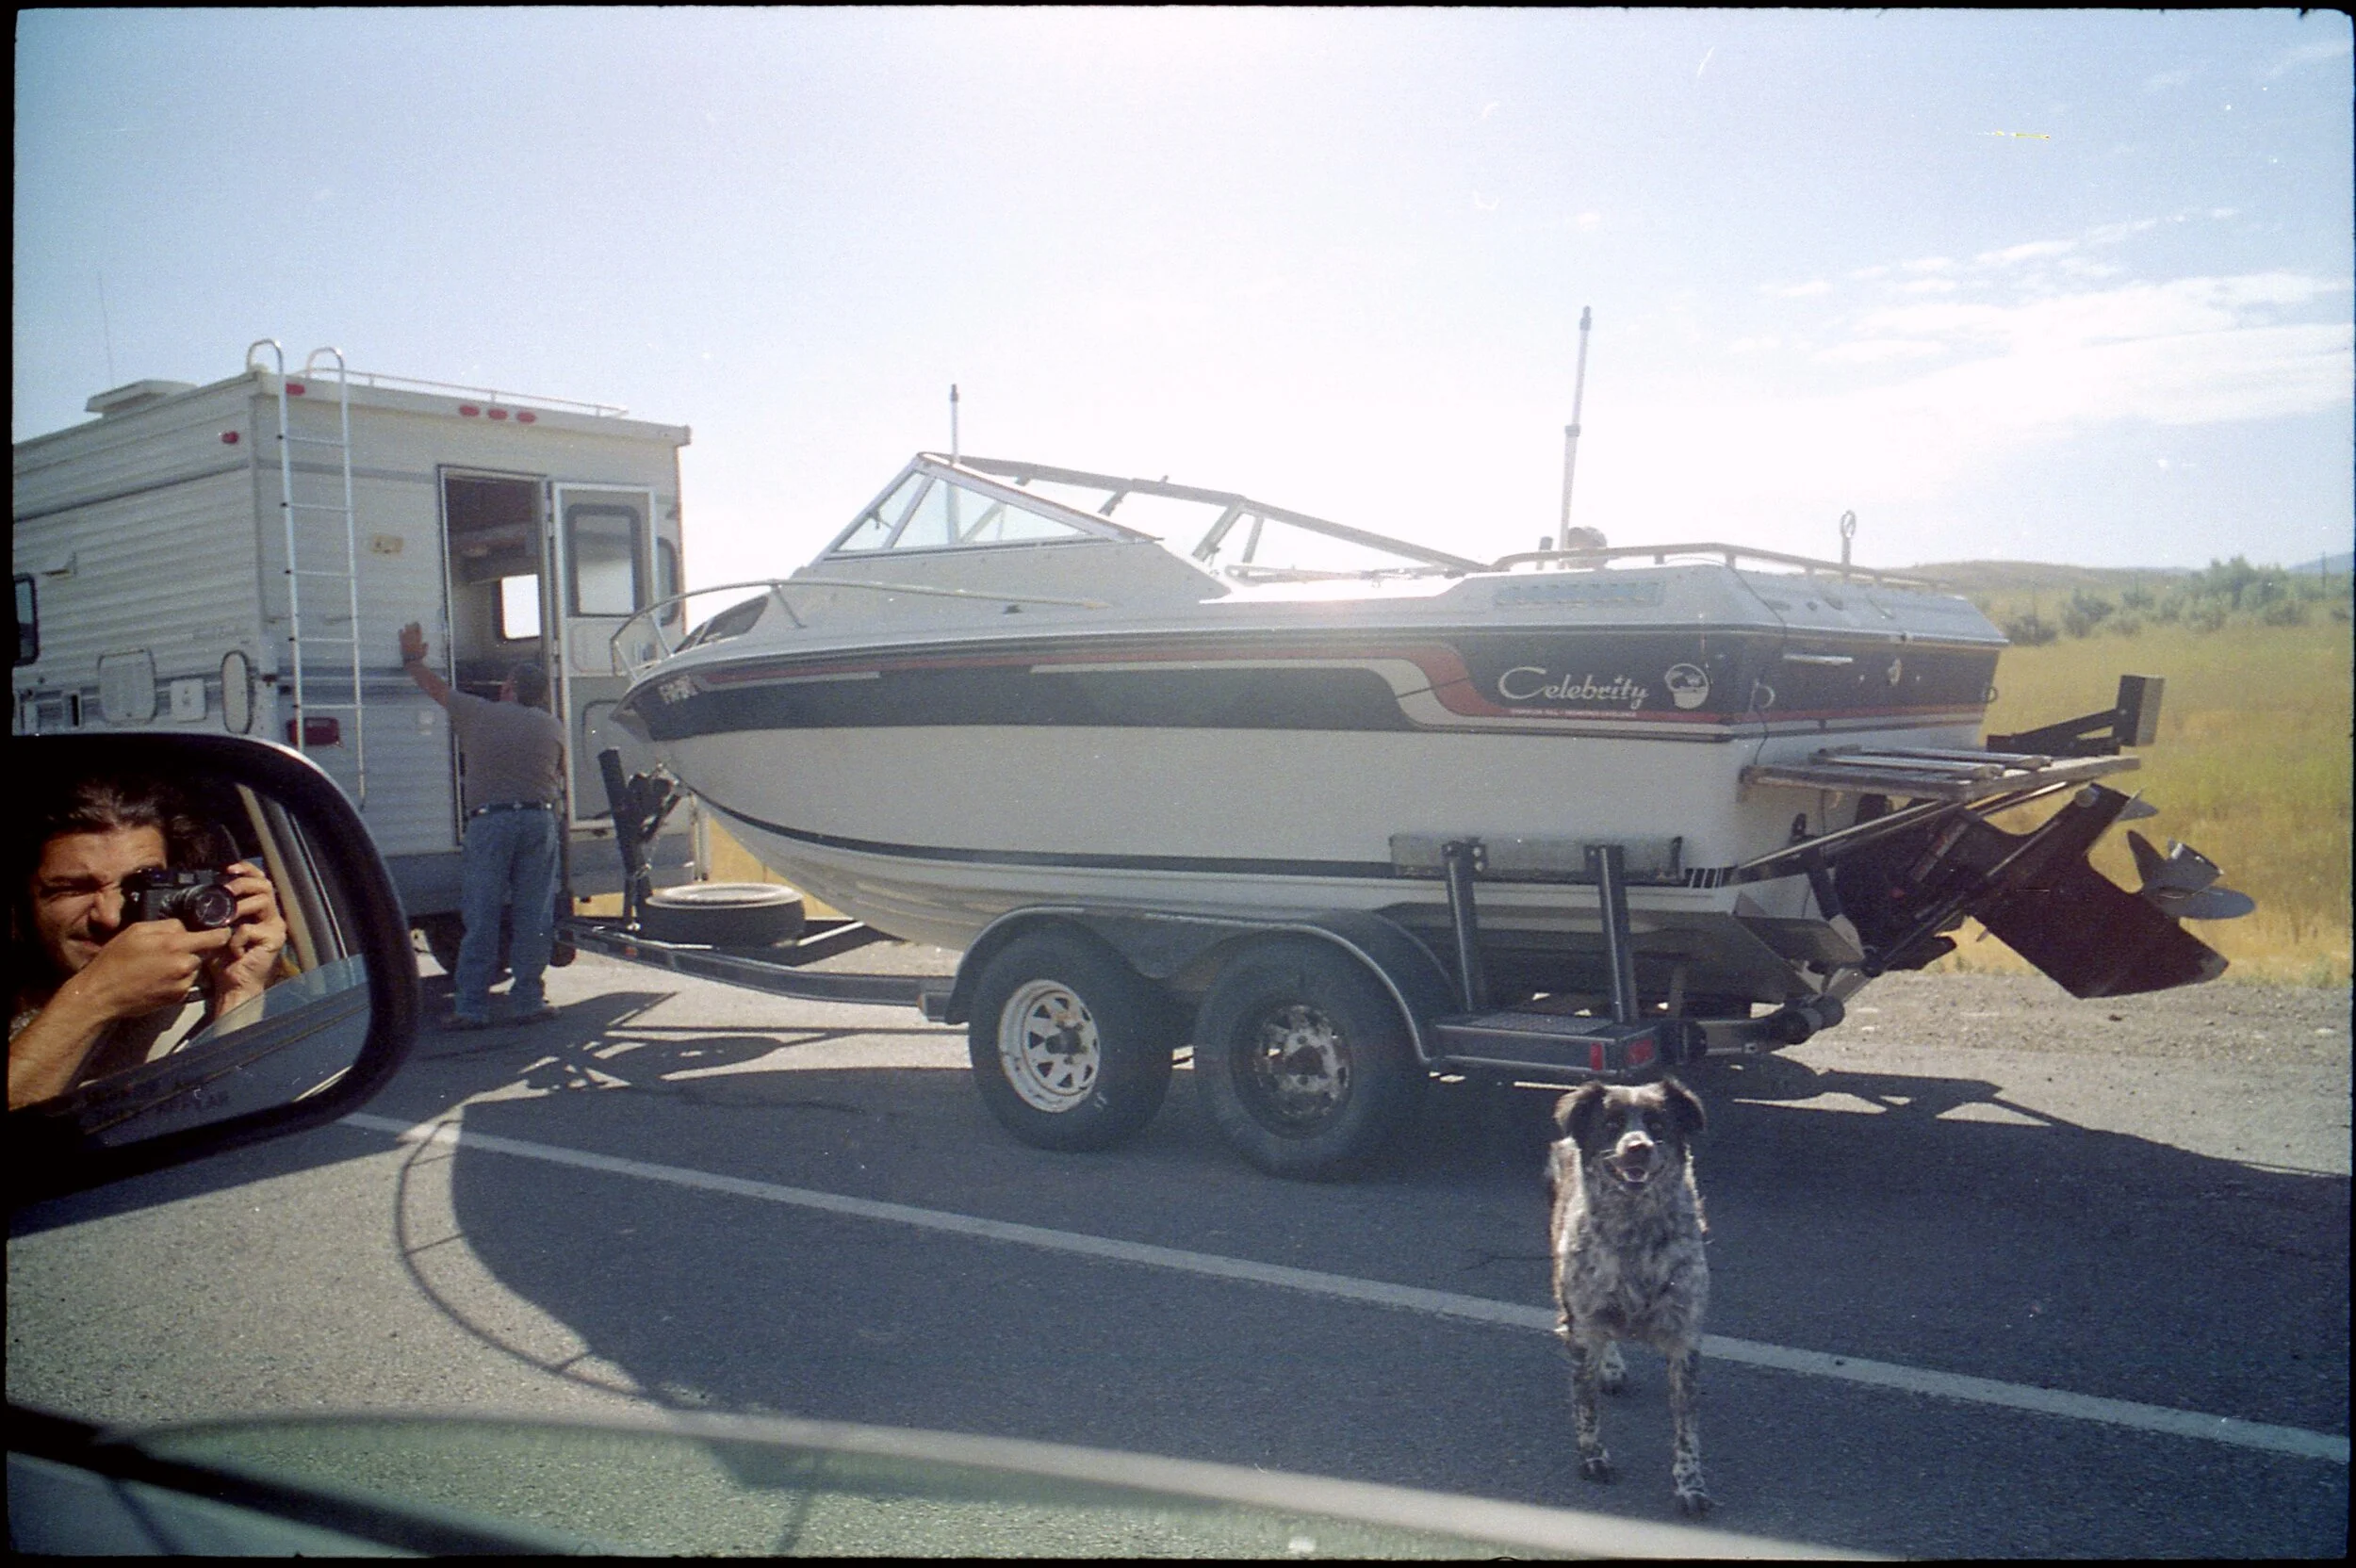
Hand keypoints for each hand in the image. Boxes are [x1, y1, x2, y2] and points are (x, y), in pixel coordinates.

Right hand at [59, 918, 234, 1022]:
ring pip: (194, 968)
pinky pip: (186, 983)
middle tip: (168, 951)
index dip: (221, 932)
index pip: (216, 937)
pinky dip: (178, 980)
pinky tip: (158, 979)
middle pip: (203, 952)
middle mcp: (184, 965)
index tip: (221, 930)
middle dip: (192, 950)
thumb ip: (167, 925)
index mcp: (176, 945)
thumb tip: (186, 926)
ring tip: (158, 967)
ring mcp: (183, 983)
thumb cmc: (115, 961)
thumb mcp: (137, 931)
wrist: (102, 994)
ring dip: (184, 965)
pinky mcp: (179, 998)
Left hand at [207, 861, 289, 1016]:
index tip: (227, 869)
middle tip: (225, 891)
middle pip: (264, 884)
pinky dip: (235, 939)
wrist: (233, 985)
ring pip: (261, 901)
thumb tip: (206, 893)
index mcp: (258, 910)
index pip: (258, 880)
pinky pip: (250, 928)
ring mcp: (275, 927)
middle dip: (241, 884)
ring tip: (225, 922)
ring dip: (239, 908)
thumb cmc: (224, 960)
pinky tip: (233, 952)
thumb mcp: (217, 930)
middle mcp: (271, 915)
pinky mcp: (274, 939)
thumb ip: (218, 912)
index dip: (246, 870)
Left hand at [399, 622, 427, 662]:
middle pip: (413, 631)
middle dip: (413, 626)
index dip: (418, 627)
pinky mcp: (402, 644)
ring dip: (407, 628)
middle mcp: (413, 640)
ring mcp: (407, 642)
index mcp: (418, 642)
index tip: (418, 623)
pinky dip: (400, 633)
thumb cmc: (419, 657)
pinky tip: (400, 629)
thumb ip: (425, 647)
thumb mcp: (424, 652)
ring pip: (407, 633)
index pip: (419, 633)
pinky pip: (401, 637)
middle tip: (413, 622)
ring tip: (407, 624)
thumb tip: (426, 642)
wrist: (411, 661)